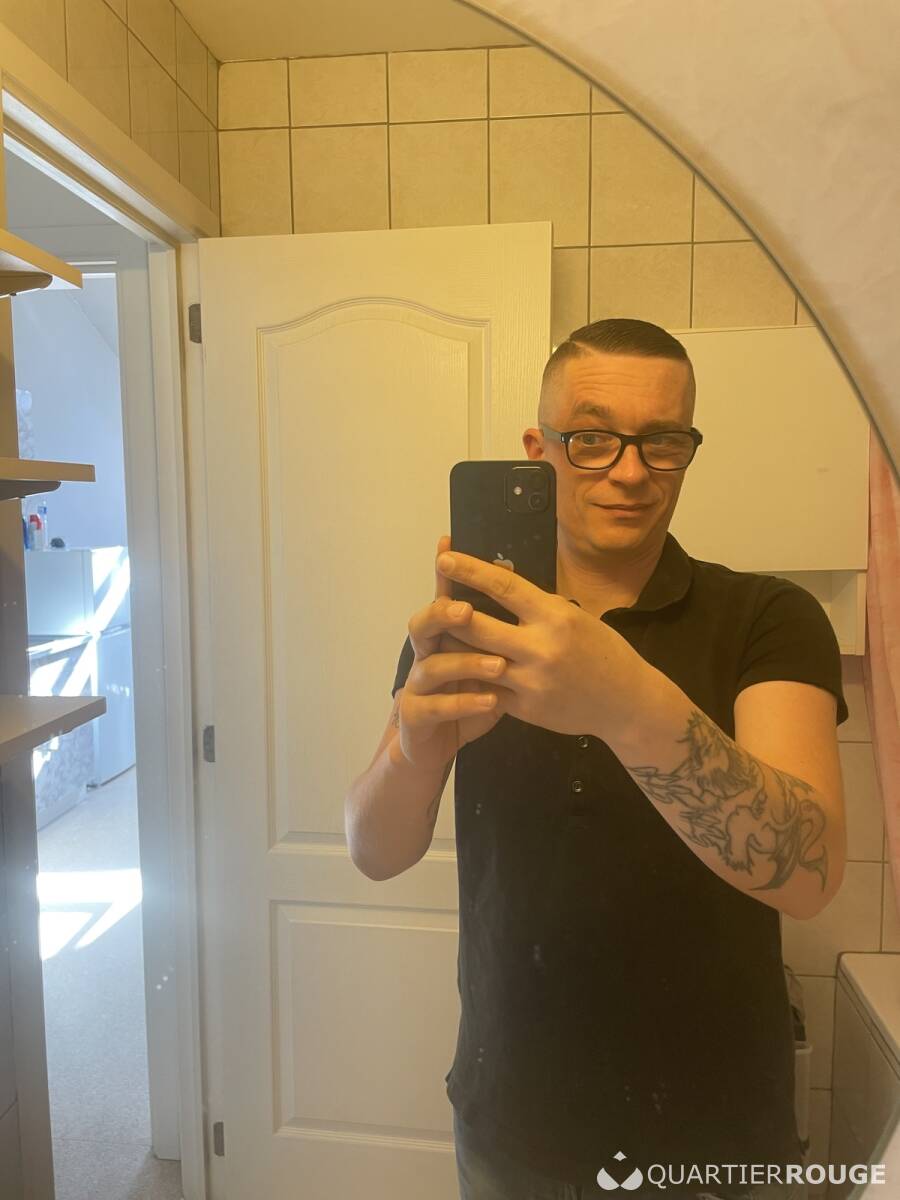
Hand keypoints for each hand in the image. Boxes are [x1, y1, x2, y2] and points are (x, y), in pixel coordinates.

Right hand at [397, 536, 507, 770]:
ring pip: (431, 666)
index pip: (445, 598)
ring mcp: (417, 686)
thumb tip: (531, 598)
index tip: (447, 545)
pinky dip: (463, 703)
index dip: (445, 573)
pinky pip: (434, 706)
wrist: (438, 745)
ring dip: (465, 662)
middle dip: (444, 614)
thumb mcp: (492, 667)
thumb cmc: (470, 699)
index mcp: (446, 638)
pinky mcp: (415, 716)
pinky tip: (491, 701)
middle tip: (466, 609)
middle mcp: (427, 655)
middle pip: (425, 624)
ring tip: (500, 666)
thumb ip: (502, 637)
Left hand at [434, 548, 650, 738]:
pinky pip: (487, 690)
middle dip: (449, 612)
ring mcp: (530, 680)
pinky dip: (472, 679)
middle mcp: (540, 646)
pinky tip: (457, 671)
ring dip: (453, 647)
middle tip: (431, 600)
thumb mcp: (575, 617)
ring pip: (475, 659)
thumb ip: (538, 606)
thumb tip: (500, 582)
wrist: (627, 702)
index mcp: (554, 615)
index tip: (445, 559)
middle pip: (477, 625)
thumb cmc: (602, 652)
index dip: (470, 571)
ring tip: (436, 635)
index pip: (503, 586)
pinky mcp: (525, 708)